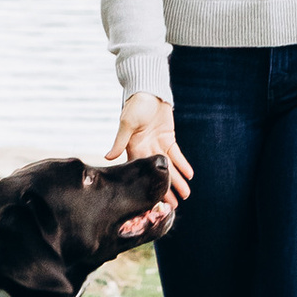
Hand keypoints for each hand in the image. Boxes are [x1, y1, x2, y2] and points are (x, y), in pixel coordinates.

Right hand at [109, 95, 189, 216]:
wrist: (148, 90)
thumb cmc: (134, 105)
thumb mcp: (127, 123)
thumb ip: (119, 141)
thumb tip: (108, 157)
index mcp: (132, 148)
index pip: (141, 171)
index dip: (148, 186)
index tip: (153, 201)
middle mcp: (145, 149)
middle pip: (157, 173)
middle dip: (165, 189)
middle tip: (173, 206)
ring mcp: (157, 144)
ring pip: (169, 167)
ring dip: (177, 180)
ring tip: (186, 195)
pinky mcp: (168, 138)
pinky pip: (176, 154)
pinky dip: (183, 164)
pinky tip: (189, 175)